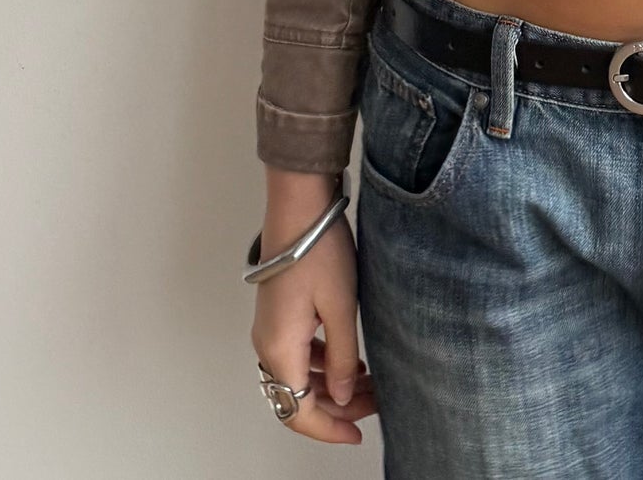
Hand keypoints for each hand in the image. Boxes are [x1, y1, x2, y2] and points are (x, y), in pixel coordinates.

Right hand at [249, 171, 377, 445]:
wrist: (299, 206)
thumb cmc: (319, 250)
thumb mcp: (341, 307)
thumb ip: (342, 357)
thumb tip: (342, 397)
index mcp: (279, 349)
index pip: (298, 411)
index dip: (328, 429)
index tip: (356, 435)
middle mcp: (268, 345)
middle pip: (297, 397)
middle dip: (336, 407)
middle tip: (374, 402)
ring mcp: (271, 329)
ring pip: (298, 376)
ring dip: (330, 385)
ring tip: (369, 380)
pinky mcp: (279, 314)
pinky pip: (297, 354)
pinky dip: (322, 363)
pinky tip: (349, 356)